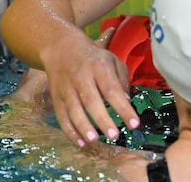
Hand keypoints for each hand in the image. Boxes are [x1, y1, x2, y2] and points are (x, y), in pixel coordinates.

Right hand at [42, 27, 140, 146]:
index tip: (134, 124)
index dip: (123, 108)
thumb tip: (127, 101)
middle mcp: (81, 77)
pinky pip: (62, 116)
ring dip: (83, 127)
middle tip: (114, 136)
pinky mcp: (56, 97)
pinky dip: (70, 131)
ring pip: (73, 110)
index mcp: (99, 67)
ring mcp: (66, 88)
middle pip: (91, 101)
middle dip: (102, 120)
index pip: (112, 89)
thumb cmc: (93, 57)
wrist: (62, 48)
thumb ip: (122, 80)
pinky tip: (81, 142)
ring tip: (94, 140)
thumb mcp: (112, 60)